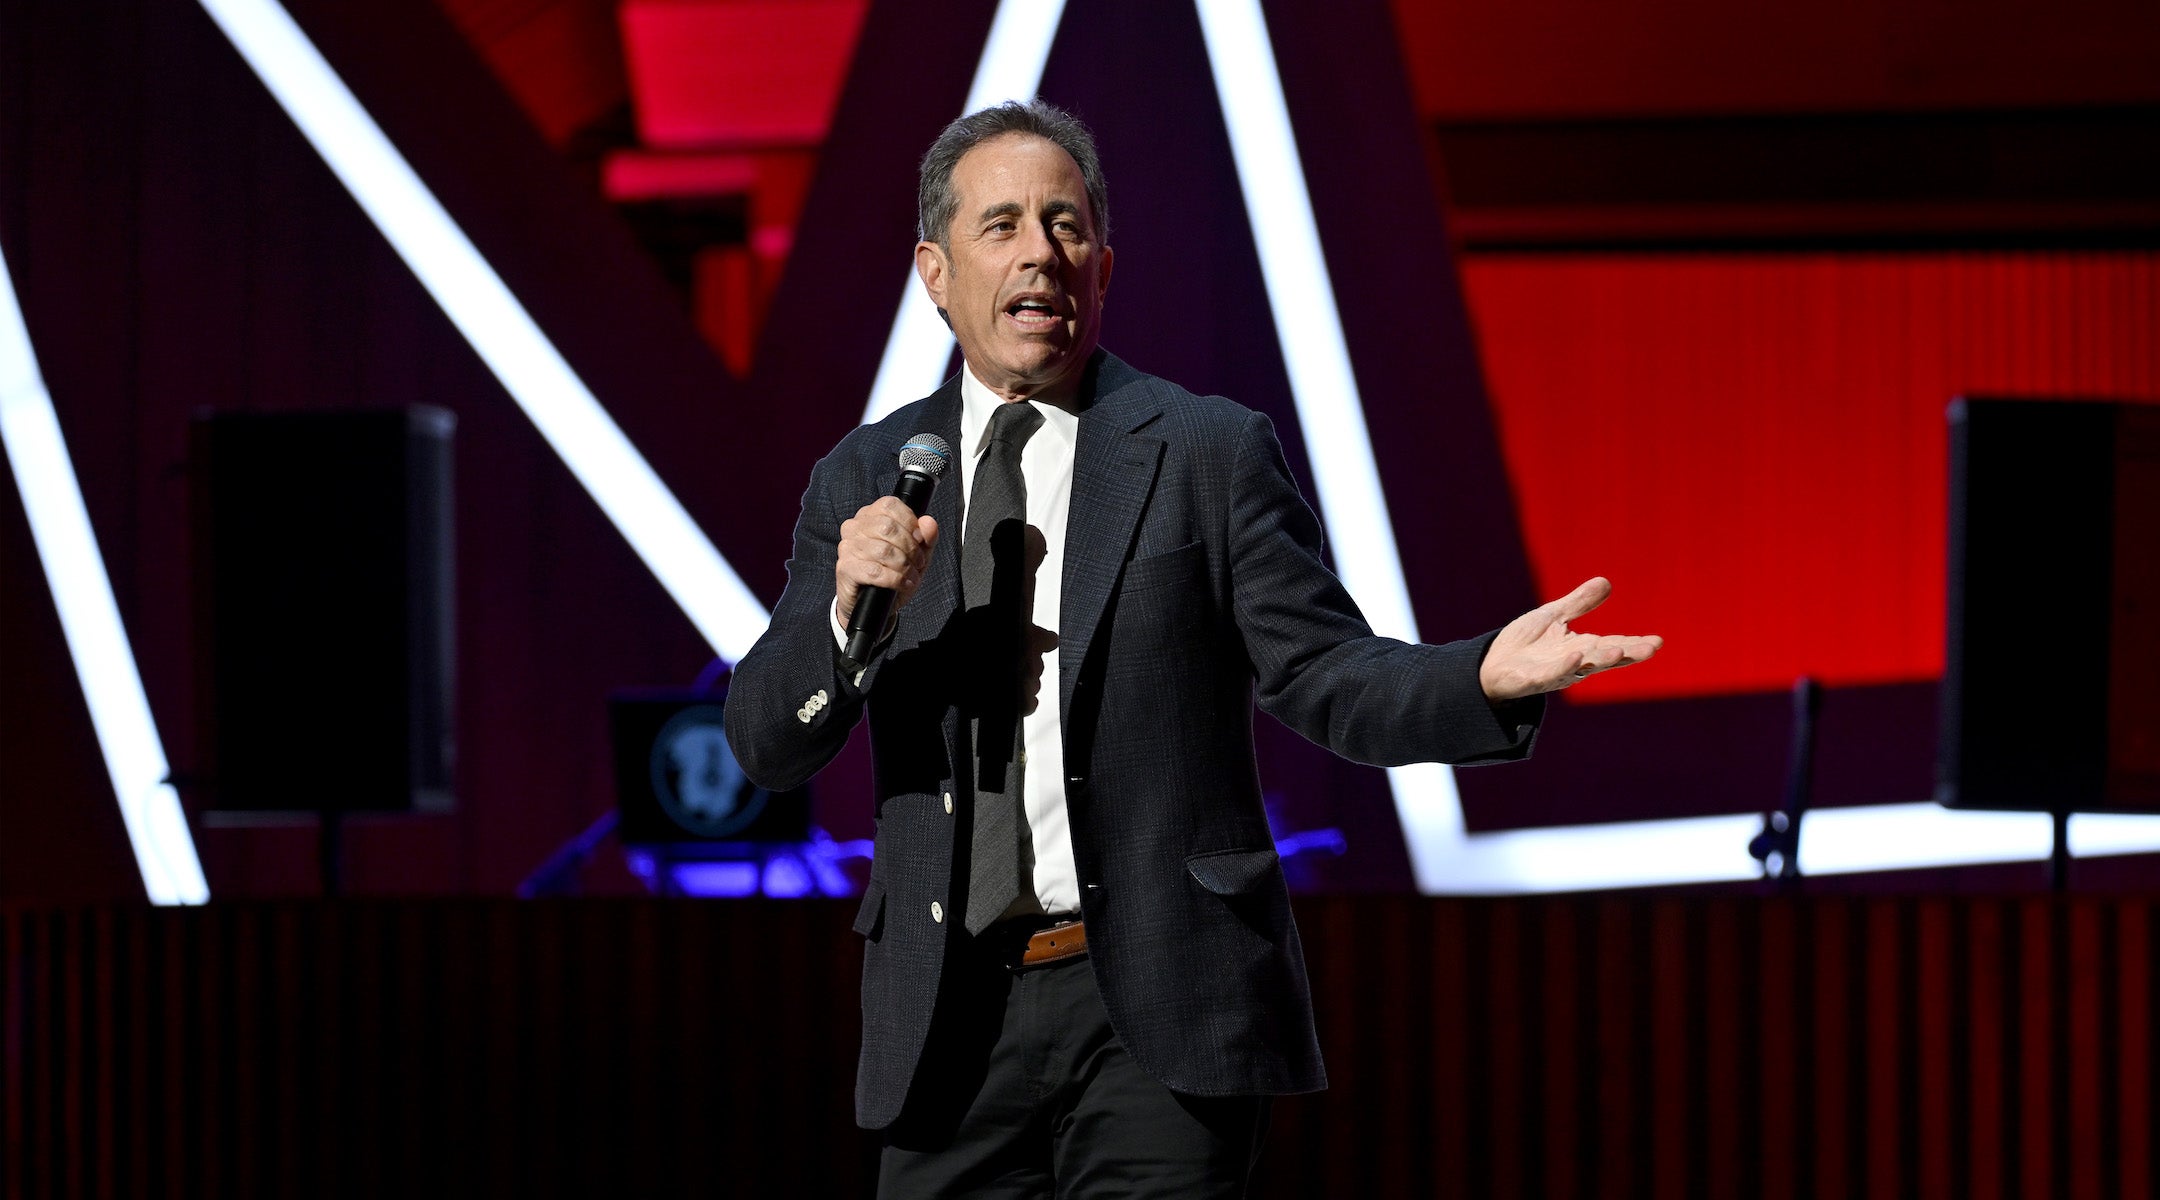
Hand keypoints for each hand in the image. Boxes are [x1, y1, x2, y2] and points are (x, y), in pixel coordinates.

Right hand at [836, 498, 939, 626]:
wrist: (873, 604)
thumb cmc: (892, 573)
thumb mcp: (915, 554)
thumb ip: (926, 537)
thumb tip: (928, 522)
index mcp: (870, 515)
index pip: (890, 505)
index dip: (910, 522)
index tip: (920, 539)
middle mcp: (854, 527)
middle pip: (888, 527)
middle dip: (910, 547)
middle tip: (918, 562)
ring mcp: (847, 547)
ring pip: (883, 550)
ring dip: (904, 566)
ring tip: (911, 576)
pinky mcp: (845, 568)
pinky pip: (875, 571)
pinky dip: (895, 579)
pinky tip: (902, 584)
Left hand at [1479, 577, 1661, 701]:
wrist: (1491, 664)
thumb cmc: (1525, 644)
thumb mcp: (1553, 616)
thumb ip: (1579, 603)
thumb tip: (1606, 583)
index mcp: (1582, 648)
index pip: (1613, 645)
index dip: (1635, 644)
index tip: (1658, 641)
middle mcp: (1574, 663)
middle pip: (1605, 658)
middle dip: (1628, 654)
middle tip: (1652, 648)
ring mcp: (1554, 673)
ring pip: (1582, 667)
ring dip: (1600, 660)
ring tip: (1619, 652)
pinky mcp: (1533, 679)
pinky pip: (1550, 673)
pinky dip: (1564, 666)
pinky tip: (1576, 655)